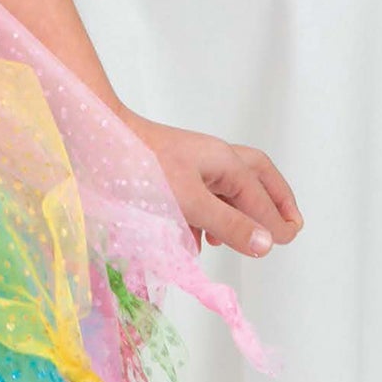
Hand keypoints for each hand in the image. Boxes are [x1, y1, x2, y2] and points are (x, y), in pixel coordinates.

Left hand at [118, 111, 303, 259]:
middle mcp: (212, 157)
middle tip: (287, 226)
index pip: (263, 196)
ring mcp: (190, 162)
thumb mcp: (189, 201)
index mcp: (225, 161)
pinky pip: (198, 193)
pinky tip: (196, 241)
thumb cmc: (140, 166)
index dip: (276, 222)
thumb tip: (267, 244)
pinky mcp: (169, 171)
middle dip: (273, 200)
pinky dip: (205, 216)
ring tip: (236, 242)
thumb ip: (229, 223)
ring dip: (237, 212)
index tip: (285, 243)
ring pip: (225, 185)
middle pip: (256, 175)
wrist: (95, 138)